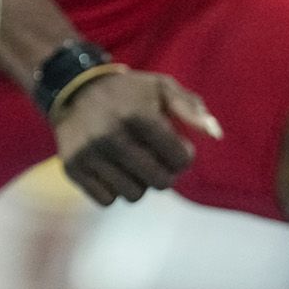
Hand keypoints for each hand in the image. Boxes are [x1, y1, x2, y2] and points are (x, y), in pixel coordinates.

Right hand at [52, 69, 221, 205]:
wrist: (75, 89)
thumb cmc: (128, 92)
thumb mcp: (161, 87)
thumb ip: (191, 108)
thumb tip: (216, 134)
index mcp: (137, 115)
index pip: (179, 158)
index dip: (184, 158)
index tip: (179, 149)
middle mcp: (110, 135)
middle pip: (159, 183)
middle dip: (165, 174)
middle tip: (158, 160)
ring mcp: (89, 154)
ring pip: (133, 195)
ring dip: (138, 183)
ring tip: (133, 163)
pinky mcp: (73, 168)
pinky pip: (107, 200)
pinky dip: (114, 190)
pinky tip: (113, 170)